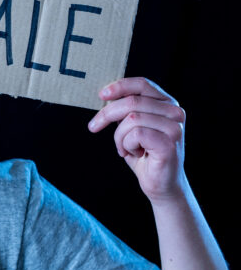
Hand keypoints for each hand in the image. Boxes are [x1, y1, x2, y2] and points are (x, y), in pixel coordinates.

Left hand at [87, 77, 187, 204]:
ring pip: (131, 119)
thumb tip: (105, 95)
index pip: (142, 84)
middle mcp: (175, 112)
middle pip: (131, 101)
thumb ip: (126, 109)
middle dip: (107, 115)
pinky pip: (135, 134)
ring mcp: (174, 128)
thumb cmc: (145, 154)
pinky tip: (134, 153)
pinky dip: (126, 145)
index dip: (120, 86)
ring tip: (124, 148)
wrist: (161, 185)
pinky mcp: (169, 143)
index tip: (101, 95)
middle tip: (94, 127)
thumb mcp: (132, 126)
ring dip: (119, 136)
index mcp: (167, 104)